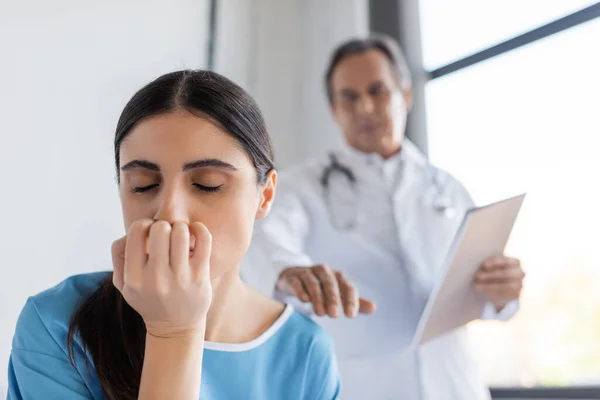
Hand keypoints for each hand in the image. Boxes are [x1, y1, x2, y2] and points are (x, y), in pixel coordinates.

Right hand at [112, 219, 212, 337]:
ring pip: (181, 232)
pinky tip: (195, 233)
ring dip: (181, 228)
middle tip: (167, 235)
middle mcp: (156, 278)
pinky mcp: (200, 276)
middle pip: (160, 228)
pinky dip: (200, 229)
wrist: (175, 327)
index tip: (150, 234)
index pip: (137, 231)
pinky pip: (204, 239)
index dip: (144, 225)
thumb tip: (128, 232)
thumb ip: (118, 255)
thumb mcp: (124, 284)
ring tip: (180, 236)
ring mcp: (180, 278)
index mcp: (134, 277)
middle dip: (164, 225)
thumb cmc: (149, 298)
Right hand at [276, 265, 375, 317]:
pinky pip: (297, 282)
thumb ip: (354, 302)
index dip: (350, 300)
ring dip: (317, 297)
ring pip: (314, 283)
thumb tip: (374, 308)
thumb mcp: (338, 294)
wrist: (295, 278)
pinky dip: (301, 290)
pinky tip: (304, 300)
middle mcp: (324, 272)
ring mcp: (307, 273)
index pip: (348, 287)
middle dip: (333, 299)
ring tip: (320, 313)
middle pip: (331, 283)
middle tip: (334, 316)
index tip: (350, 316)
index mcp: (337, 277)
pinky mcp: (293, 277)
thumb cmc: (321, 288)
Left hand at [474, 255, 524, 310]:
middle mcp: (520, 273)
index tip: (484, 264)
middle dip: (490, 275)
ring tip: (477, 286)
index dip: (496, 262)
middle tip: (478, 276)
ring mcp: (519, 285)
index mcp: (516, 262)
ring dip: (489, 286)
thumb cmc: (494, 270)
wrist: (501, 286)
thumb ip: (488, 263)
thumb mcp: (492, 265)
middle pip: (506, 273)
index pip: (507, 260)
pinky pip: (504, 295)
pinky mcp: (515, 295)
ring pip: (505, 286)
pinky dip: (491, 293)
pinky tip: (482, 291)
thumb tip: (477, 263)